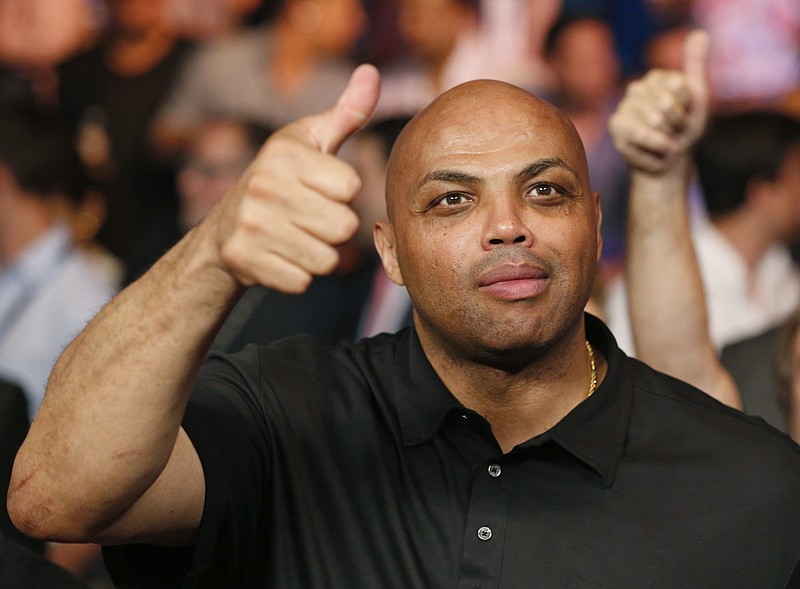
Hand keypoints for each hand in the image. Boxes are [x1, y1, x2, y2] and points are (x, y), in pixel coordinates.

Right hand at [206, 64, 380, 292]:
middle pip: (343, 227)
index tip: (319, 190)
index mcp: (283, 152)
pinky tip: (280, 257)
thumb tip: (373, 73)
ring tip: (295, 238)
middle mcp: (263, 184)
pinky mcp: (243, 260)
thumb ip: (346, 114)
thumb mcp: (309, 143)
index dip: (342, 195)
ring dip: (319, 255)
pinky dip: (297, 276)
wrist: (223, 232)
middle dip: (334, 230)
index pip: (351, 189)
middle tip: (309, 220)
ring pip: (327, 259)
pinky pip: (303, 281)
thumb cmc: (280, 181)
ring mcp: (250, 224)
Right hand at [608, 30, 709, 174]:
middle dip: (678, 122)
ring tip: (666, 140)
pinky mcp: (616, 126)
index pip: (678, 85)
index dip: (687, 105)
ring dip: (669, 135)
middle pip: (666, 102)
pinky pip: (640, 132)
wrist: (670, 161)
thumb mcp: (697, 97)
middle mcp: (637, 89)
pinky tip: (660, 148)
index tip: (685, 114)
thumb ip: (696, 66)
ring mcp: (624, 107)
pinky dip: (657, 144)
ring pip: (655, 118)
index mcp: (656, 78)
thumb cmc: (683, 130)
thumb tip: (700, 33)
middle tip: (675, 131)